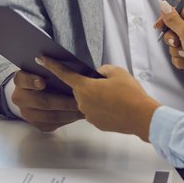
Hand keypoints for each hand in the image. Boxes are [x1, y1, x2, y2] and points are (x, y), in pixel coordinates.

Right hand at [9, 70, 82, 131]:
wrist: (33, 95)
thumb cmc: (43, 77)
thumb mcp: (42, 69)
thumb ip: (50, 68)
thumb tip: (68, 68)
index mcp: (20, 80)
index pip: (22, 79)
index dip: (31, 81)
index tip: (42, 82)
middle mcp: (20, 98)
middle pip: (42, 101)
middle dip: (63, 101)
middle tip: (80, 99)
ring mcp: (28, 114)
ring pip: (51, 116)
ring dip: (70, 112)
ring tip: (85, 108)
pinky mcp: (39, 125)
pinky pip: (55, 124)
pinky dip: (69, 119)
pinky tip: (79, 114)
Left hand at [37, 59, 159, 140]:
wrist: (142, 117)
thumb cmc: (130, 93)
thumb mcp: (117, 72)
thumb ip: (102, 70)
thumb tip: (98, 75)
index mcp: (84, 87)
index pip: (64, 73)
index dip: (52, 65)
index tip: (41, 58)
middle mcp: (82, 102)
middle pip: (79, 89)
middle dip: (88, 84)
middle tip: (106, 83)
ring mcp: (88, 115)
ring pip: (88, 101)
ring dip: (96, 97)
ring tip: (114, 96)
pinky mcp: (97, 123)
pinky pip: (95, 111)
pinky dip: (102, 107)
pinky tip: (115, 106)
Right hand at [154, 1, 183, 98]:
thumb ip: (172, 19)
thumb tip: (163, 4)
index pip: (176, 13)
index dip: (166, 19)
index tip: (158, 26)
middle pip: (172, 31)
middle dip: (171, 39)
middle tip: (176, 42)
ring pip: (174, 46)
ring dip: (177, 52)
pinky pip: (178, 57)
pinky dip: (181, 61)